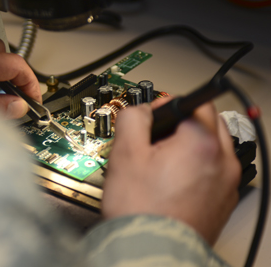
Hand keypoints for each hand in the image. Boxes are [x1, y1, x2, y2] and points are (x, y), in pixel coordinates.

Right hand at [102, 97, 239, 244]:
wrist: (152, 248)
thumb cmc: (141, 209)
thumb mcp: (124, 153)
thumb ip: (133, 119)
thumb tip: (140, 111)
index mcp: (202, 143)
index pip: (193, 103)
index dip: (165, 105)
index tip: (150, 117)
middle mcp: (223, 161)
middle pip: (209, 122)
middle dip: (183, 124)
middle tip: (155, 139)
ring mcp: (227, 183)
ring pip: (214, 148)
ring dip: (193, 145)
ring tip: (163, 162)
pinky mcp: (224, 201)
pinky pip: (215, 172)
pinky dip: (199, 169)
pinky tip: (173, 182)